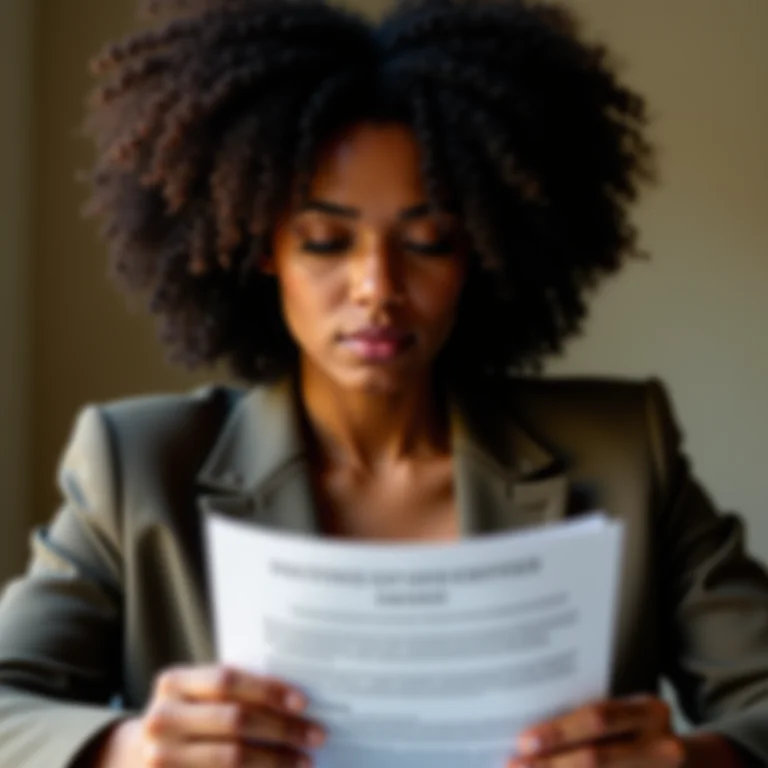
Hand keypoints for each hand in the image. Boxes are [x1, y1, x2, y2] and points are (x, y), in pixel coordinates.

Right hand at [93, 664, 325, 767]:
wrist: (136, 758)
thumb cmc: (187, 718)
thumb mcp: (197, 696)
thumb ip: (233, 690)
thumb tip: (296, 699)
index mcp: (173, 682)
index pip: (227, 680)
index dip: (267, 690)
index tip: (303, 702)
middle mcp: (162, 718)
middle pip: (234, 720)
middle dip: (282, 728)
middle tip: (316, 735)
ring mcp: (160, 757)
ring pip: (231, 757)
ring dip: (275, 760)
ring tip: (304, 761)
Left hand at [508, 696, 684, 766]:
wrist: (692, 766)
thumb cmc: (638, 733)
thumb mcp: (626, 716)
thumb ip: (592, 720)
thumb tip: (529, 736)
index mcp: (650, 712)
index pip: (598, 718)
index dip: (560, 731)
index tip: (523, 741)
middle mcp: (663, 746)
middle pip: (597, 758)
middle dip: (551, 765)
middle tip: (513, 765)